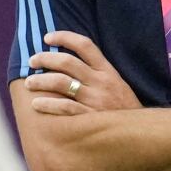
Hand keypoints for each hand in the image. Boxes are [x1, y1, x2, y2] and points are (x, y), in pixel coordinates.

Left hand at [26, 31, 140, 114]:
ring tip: (29, 82)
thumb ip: (97, 73)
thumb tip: (68, 62)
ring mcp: (95, 100)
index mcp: (108, 71)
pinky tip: (36, 103)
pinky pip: (64, 107)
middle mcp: (101, 82)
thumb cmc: (123, 109)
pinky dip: (48, 104)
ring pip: (61, 82)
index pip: (85, 45)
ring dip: (41, 80)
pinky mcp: (89, 118)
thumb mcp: (117, 85)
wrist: (141, 134)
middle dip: (45, 58)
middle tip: (32, 61)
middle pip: (67, 62)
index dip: (64, 37)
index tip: (47, 37)